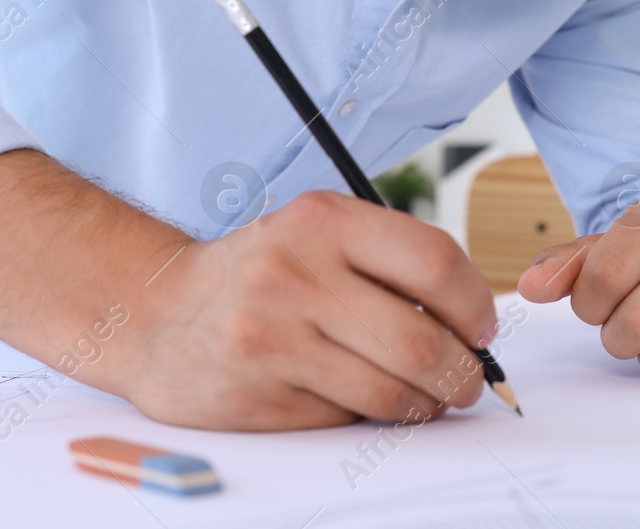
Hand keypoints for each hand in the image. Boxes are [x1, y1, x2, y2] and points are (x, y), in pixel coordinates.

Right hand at [123, 190, 498, 430]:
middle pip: (422, 341)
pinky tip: (360, 398)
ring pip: (391, 392)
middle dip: (463, 372)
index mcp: (322, 221)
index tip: (483, 327)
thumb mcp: (316, 233)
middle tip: (468, 380)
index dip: (476, 304)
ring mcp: (274, 339)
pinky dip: (369, 417)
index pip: (435, 262)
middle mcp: (295, 275)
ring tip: (426, 397)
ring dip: (425, 405)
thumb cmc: (257, 272)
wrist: (156, 311)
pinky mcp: (260, 396)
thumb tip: (472, 319)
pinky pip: (346, 419)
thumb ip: (388, 260)